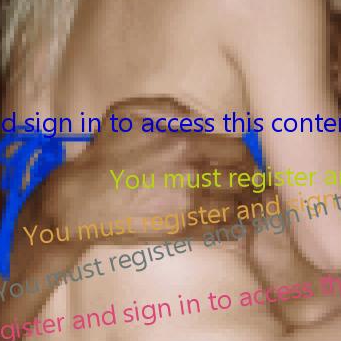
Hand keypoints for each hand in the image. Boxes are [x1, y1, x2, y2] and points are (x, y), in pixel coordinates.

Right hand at [40, 96, 255, 240]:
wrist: (81, 201)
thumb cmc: (102, 154)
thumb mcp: (128, 113)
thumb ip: (169, 109)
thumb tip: (199, 120)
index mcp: (184, 143)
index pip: (238, 150)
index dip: (249, 157)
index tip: (249, 162)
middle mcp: (192, 175)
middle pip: (244, 180)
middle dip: (254, 183)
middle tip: (259, 186)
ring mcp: (189, 206)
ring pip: (238, 208)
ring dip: (250, 207)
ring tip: (254, 206)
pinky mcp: (182, 231)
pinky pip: (221, 230)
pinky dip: (235, 227)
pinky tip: (238, 225)